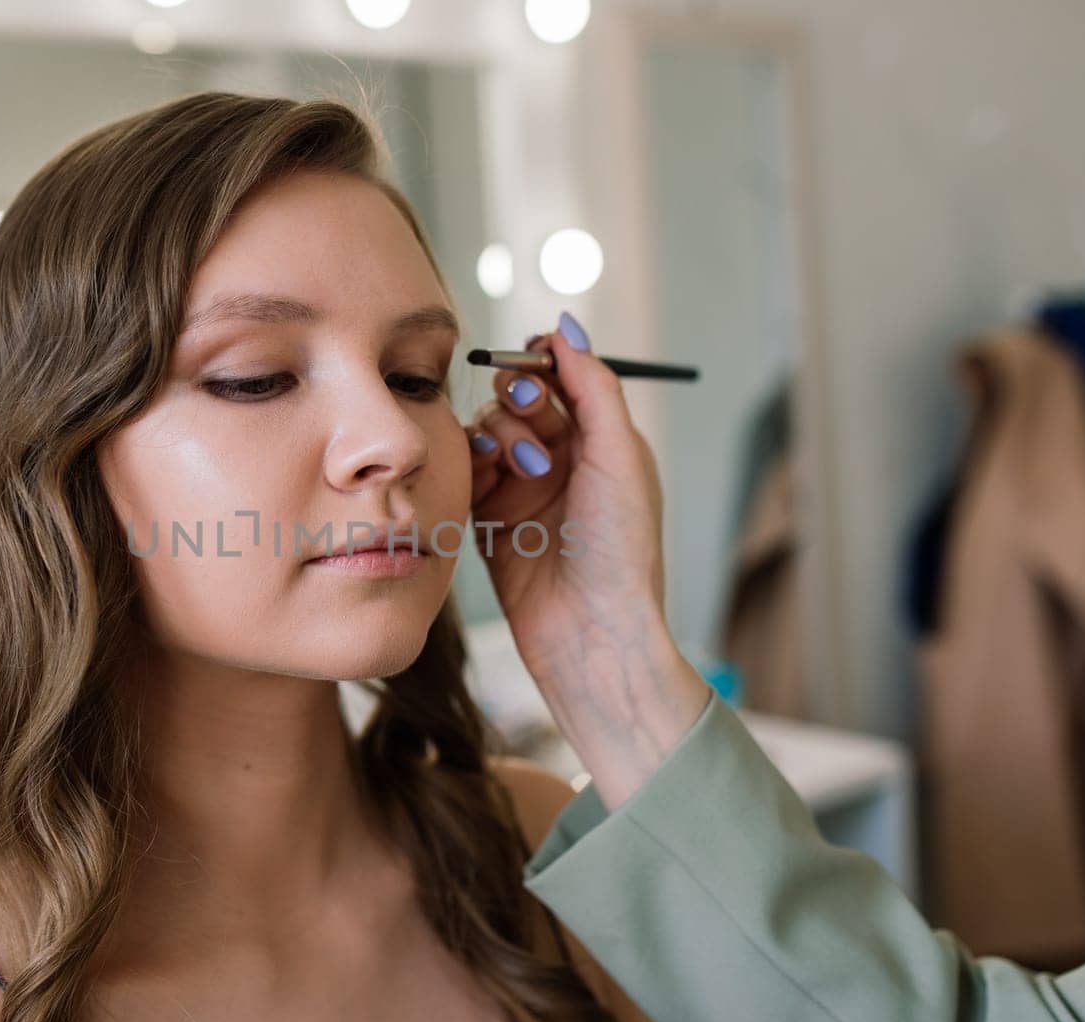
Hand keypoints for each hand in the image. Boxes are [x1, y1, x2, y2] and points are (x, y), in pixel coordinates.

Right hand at [463, 311, 708, 806]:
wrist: (590, 632)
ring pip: (488, 431)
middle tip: (528, 414)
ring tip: (520, 468)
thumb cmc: (619, 548)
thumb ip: (593, 386)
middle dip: (519, 399)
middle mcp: (562, 462)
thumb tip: (564, 327)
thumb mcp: (619, 455)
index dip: (542, 364)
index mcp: (603, 444)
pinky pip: (466, 472)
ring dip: (499, 436)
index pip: (562, 379)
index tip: (532, 366)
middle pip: (520, 398)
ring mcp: (523, 490)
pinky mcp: (489, 520)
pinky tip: (485, 482)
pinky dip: (471, 466)